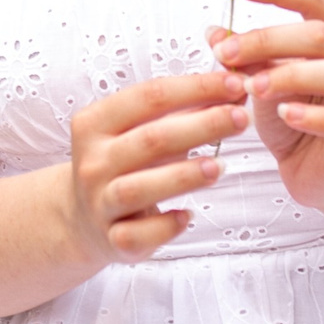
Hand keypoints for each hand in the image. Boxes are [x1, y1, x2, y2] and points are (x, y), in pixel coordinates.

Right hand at [63, 70, 248, 264]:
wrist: (83, 218)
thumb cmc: (124, 164)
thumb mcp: (140, 130)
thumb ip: (182, 111)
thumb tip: (234, 90)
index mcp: (96, 123)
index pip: (149, 96)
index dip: (195, 88)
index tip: (235, 83)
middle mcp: (93, 161)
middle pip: (150, 139)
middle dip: (201, 126)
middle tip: (240, 119)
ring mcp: (100, 202)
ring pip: (139, 188)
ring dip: (183, 176)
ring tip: (220, 166)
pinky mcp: (112, 240)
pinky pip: (138, 235)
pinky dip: (165, 226)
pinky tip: (188, 215)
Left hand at [206, 0, 323, 212]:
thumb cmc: (299, 113)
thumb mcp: (267, 80)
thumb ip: (248, 57)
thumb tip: (214, 32)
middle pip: (323, 35)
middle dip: (270, 39)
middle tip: (228, 52)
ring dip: (292, 76)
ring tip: (254, 87)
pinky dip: (315, 117)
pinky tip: (287, 115)